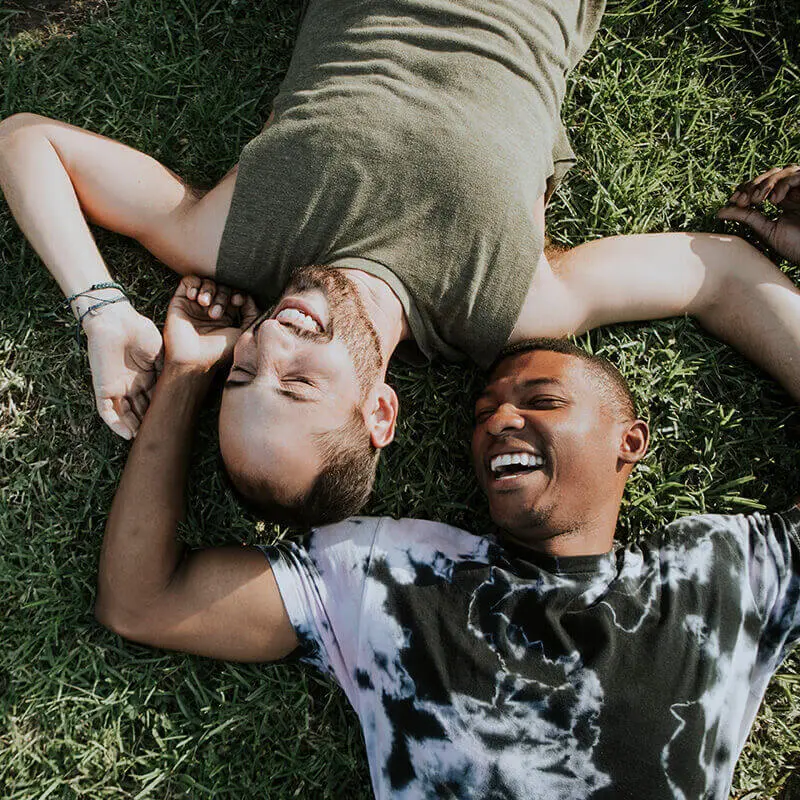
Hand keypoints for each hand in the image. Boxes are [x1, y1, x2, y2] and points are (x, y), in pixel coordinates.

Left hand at [82, 302, 163, 439]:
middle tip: (160, 435)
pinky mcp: (102, 388)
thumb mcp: (160, 353)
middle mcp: (132, 384)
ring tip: (143, 439)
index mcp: (147, 376)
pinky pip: (107, 411)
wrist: (116, 321)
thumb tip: (177, 388)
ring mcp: (116, 387)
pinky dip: (116, 424)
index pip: (155, 399)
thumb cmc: (140, 331)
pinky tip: (126, 435)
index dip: (162, 411)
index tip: (172, 422)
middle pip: (140, 410)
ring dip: (133, 427)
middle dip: (148, 423)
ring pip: (124, 414)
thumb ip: (166, 371)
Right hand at [164, 276, 257, 371]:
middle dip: (222, 296)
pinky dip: (194, 285)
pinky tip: (194, 297)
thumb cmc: (219, 351)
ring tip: (204, 305)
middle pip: (222, 286)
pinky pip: (189, 281)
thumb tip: (250, 298)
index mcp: (228, 314)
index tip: (237, 302)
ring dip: (209, 290)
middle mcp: (212, 307)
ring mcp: (196, 304)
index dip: (238, 293)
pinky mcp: (181, 301)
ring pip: (207, 282)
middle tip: (215, 314)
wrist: (193, 359)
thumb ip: (251, 315)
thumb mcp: (243, 333)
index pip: (235, 293)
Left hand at [717, 165, 799, 263]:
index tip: (733, 200)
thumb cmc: (795, 246)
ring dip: (764, 184)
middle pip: (769, 175)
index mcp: (783, 201)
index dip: (745, 189)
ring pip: (782, 172)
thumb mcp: (766, 230)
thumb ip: (746, 217)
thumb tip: (719, 212)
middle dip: (751, 185)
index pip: (760, 185)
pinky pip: (795, 176)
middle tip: (741, 200)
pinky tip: (774, 200)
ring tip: (756, 201)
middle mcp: (793, 192)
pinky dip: (781, 185)